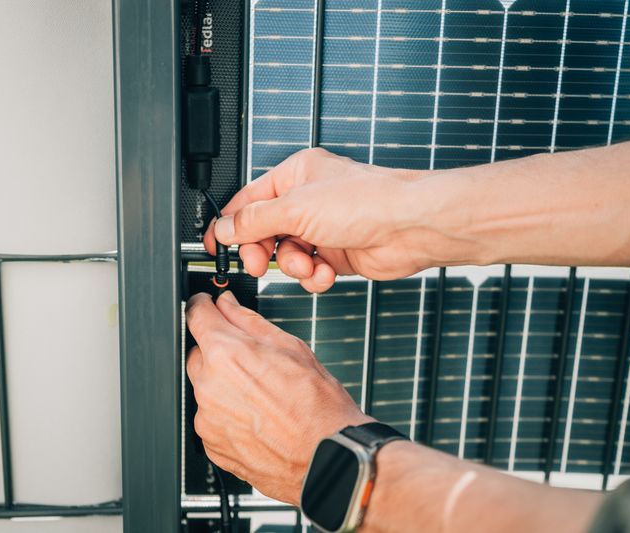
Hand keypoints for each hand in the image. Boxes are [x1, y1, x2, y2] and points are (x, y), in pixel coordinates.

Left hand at [185, 291, 371, 504]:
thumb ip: (248, 321)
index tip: (206, 307)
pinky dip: (226, 414)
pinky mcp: (212, 445)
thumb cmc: (317, 407)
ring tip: (260, 395)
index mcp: (226, 354)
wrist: (329, 457)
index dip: (203, 306)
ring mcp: (207, 419)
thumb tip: (227, 305)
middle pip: (199, 354)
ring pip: (204, 388)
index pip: (196, 316)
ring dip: (223, 385)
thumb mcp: (290, 347)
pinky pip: (210, 418)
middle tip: (250, 361)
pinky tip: (255, 417)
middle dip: (218, 351)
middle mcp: (209, 386)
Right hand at [203, 148, 431, 291]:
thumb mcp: (297, 208)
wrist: (411, 227)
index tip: (217, 246)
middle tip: (259, 263)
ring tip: (307, 265)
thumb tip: (227, 228)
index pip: (248, 202)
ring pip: (286, 256)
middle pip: (264, 232)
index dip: (230, 225)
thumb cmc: (368, 201)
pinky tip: (325, 272)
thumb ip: (255, 221)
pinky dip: (314, 277)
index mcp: (294, 176)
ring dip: (293, 266)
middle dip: (263, 251)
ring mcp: (322, 229)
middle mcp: (307, 201)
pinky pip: (309, 272)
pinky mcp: (336, 254)